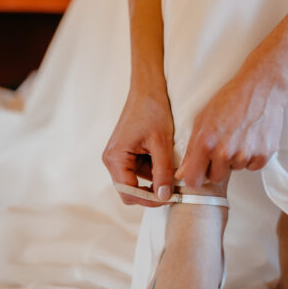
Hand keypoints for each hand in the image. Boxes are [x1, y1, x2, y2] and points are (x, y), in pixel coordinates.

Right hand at [102, 85, 175, 206]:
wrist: (148, 88)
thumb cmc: (152, 110)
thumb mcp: (161, 143)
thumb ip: (162, 172)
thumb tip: (163, 197)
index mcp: (115, 158)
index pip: (129, 193)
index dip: (149, 200)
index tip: (170, 198)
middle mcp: (112, 160)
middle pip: (132, 190)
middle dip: (153, 190)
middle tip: (174, 187)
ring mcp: (119, 157)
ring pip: (138, 180)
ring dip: (156, 178)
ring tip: (172, 165)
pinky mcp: (127, 153)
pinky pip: (140, 169)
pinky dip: (154, 168)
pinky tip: (165, 157)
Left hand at [174, 63, 287, 187]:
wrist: (261, 87)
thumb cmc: (231, 99)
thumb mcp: (202, 120)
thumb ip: (191, 149)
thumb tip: (182, 173)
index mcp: (205, 144)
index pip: (194, 180)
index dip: (196, 176)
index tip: (200, 170)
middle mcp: (225, 153)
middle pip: (216, 178)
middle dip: (217, 166)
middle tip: (222, 145)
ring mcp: (245, 155)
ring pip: (235, 169)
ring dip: (235, 158)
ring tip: (238, 135)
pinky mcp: (263, 155)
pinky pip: (253, 166)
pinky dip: (252, 156)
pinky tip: (250, 137)